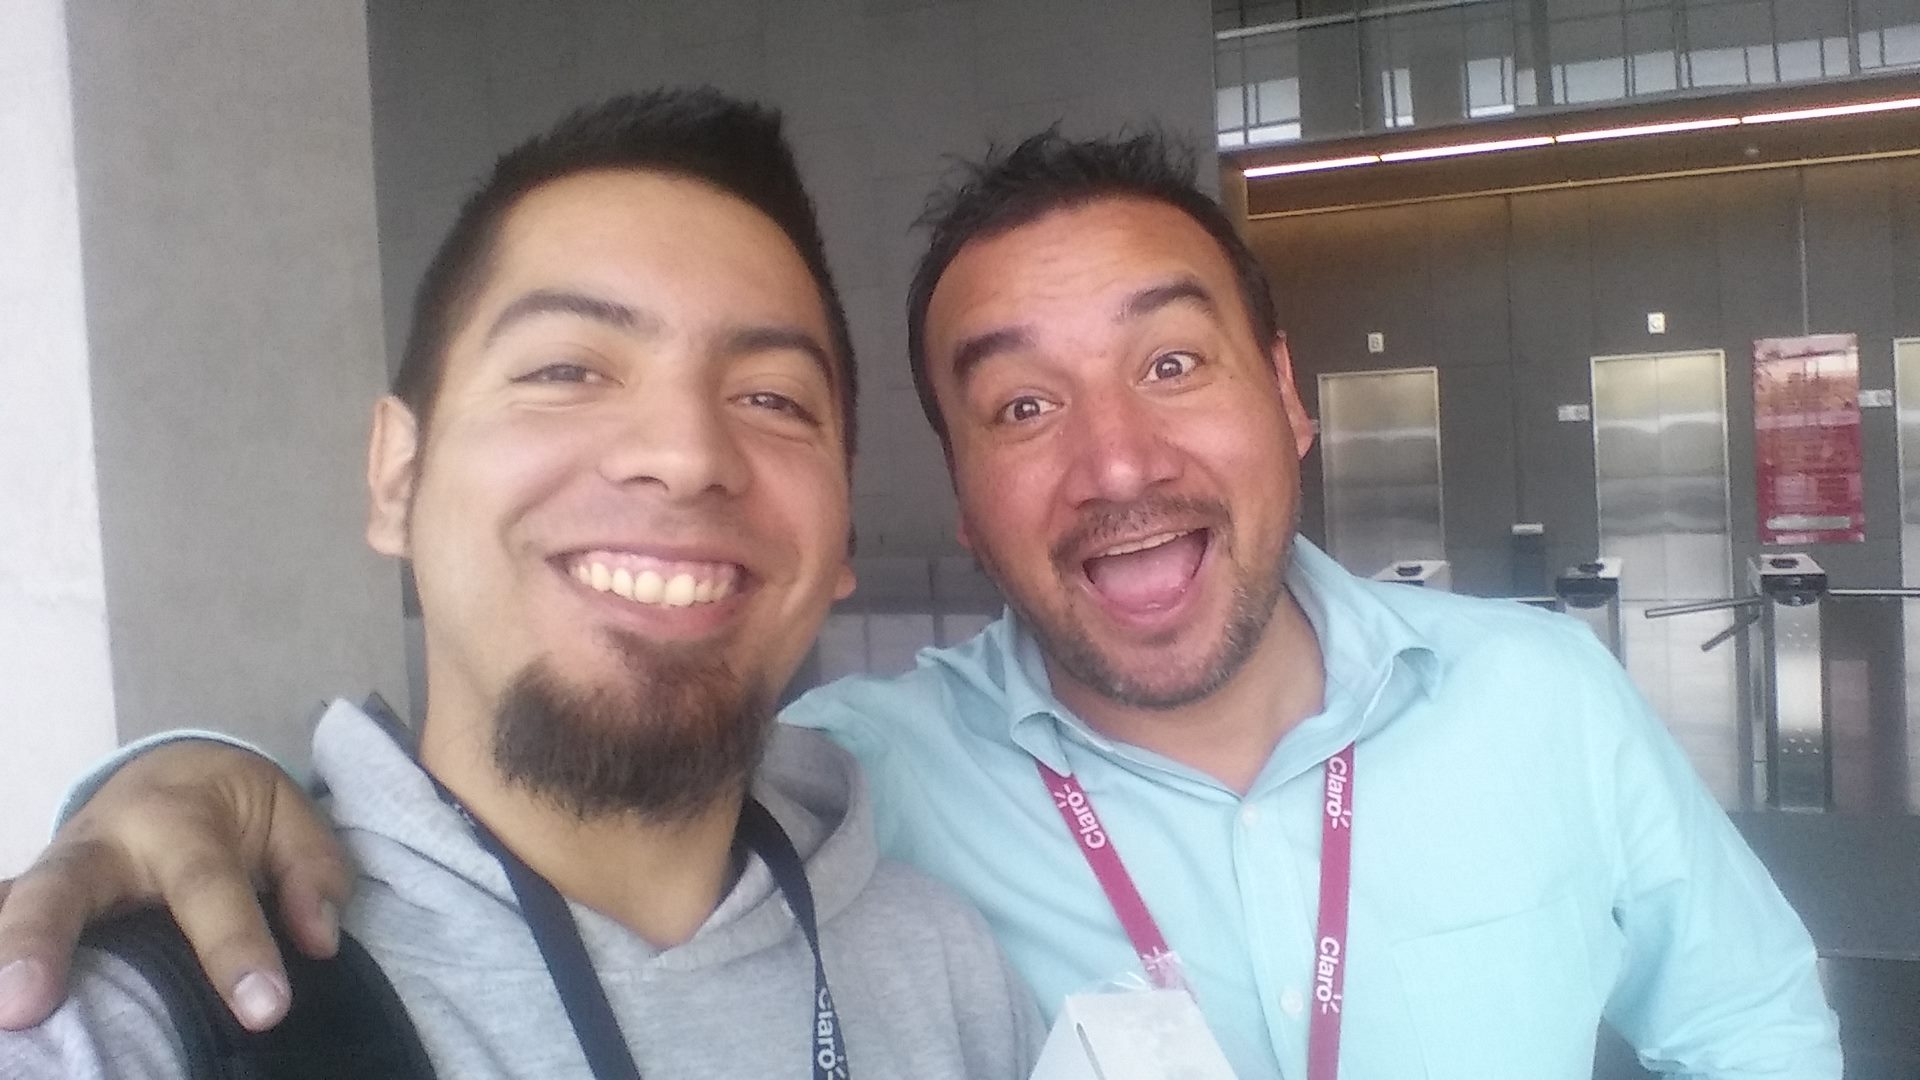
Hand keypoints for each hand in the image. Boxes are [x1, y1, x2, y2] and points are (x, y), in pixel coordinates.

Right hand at [0, 740, 350, 1031]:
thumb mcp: (287, 814)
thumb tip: (317, 941)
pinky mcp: (30, 898)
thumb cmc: (232, 805)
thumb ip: (311, 870)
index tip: (266, 1009)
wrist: (168, 768)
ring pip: (18, 904)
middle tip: (25, 1007)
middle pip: (63, 888)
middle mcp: (100, 844)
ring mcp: (53, 874)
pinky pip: (4, 914)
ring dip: (0, 953)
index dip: (236, 948)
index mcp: (177, 819)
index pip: (207, 889)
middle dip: (42, 942)